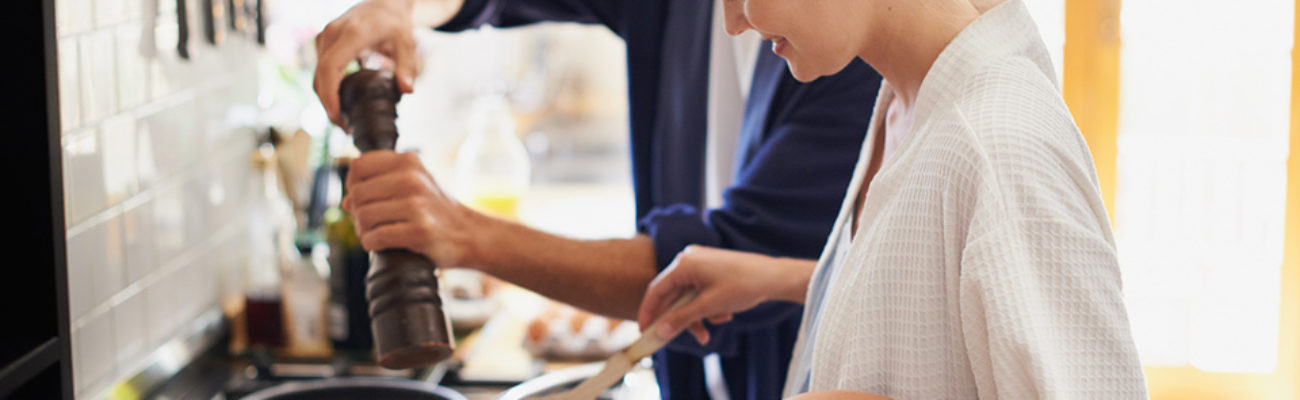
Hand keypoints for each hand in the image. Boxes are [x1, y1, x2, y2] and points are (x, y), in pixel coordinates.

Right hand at [314, 0, 419, 126]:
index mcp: (351, 34)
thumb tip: (407, 91)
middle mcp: (332, 34)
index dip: (328, 95)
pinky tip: (343, 102)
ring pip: (317, 74)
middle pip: (319, 76)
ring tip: (345, 119)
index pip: (329, 68)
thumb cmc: (395, 22)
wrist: (384, 2)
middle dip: (328, 104)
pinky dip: (327, 87)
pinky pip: (320, 69)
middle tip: (345, 127)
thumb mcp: (406, 42)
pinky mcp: (324, 42)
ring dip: (326, 98)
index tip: (337, 117)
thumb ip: (407, 66)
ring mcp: (325, 36)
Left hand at [343, 151, 485, 266]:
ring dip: (363, 231)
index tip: (362, 198)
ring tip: (376, 233)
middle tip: (370, 222)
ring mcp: (417, 205)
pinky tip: (381, 244)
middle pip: (357, 194)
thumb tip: (345, 202)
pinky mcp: (419, 231)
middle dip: (357, 212)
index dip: (352, 184)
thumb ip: (380, 183)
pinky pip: (376, 237)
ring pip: (363, 217)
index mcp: (408, 161)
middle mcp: (412, 179)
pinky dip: (372, 244)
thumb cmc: (435, 209)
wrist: (469, 234)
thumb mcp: (414, 182)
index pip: (358, 167)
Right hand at [636, 246, 812, 344]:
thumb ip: (682, 319)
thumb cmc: (743, 286)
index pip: (656, 290)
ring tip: (708, 333)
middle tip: (674, 339)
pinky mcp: (711, 270)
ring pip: (687, 297)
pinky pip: (699, 293)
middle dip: (678, 320)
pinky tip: (723, 315)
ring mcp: (701, 264)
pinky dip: (706, 308)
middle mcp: (689, 260)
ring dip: (695, 317)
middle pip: (672, 295)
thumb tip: (660, 332)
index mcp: (684, 264)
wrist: (774, 276)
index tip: (643, 331)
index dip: (648, 312)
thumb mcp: (709, 306)